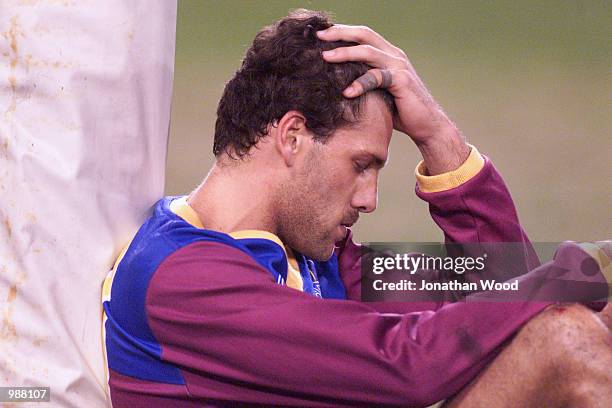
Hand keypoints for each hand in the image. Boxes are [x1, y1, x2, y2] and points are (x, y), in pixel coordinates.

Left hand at [317, 25, 469, 174]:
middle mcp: (394, 55)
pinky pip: (377, 77)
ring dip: (344, 53)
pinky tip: (346, 92)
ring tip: (325, 57)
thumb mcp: (377, 92)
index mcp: (387, 54)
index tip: (320, 35)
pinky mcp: (402, 81)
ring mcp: (399, 66)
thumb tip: (334, 82)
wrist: (426, 125)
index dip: (342, 31)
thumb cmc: (399, 110)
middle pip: (364, 35)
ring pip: (368, 52)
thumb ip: (362, 81)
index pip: (362, 35)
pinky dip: (360, 84)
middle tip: (318, 37)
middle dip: (339, 33)